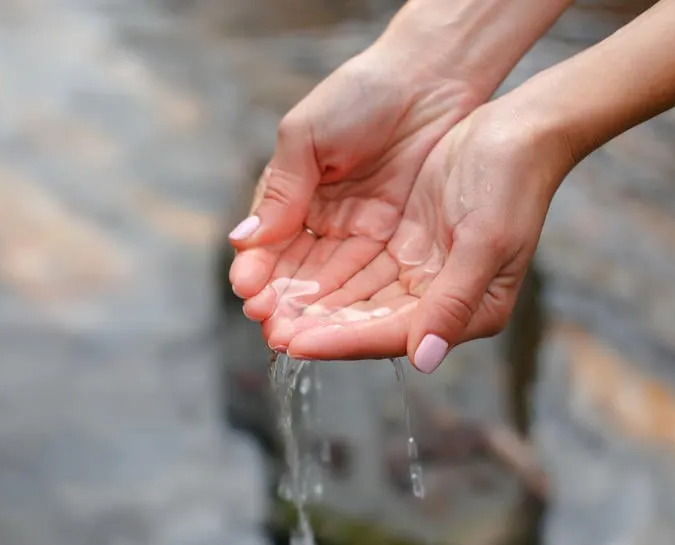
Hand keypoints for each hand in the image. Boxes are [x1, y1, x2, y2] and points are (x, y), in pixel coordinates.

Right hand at [228, 42, 483, 354]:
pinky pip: (372, 279)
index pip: (271, 244)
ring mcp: (361, 233)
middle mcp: (325, 221)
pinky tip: (337, 324)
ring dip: (313, 312)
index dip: (259, 271)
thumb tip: (245, 240)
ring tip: (295, 337)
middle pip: (299, 274)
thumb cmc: (361, 94)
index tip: (249, 294)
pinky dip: (353, 303)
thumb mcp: (307, 135)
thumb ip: (282, 190)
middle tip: (271, 329)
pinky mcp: (398, 241)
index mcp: (295, 195)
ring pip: (332, 283)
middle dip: (283, 303)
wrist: (429, 78)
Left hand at [232, 87, 575, 370]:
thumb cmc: (512, 181)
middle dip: (314, 326)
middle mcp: (436, 298)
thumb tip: (424, 359)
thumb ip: (454, 301)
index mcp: (468, 308)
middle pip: (363, 321)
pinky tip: (285, 275)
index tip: (294, 344)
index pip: (390, 334)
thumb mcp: (486, 240)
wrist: (519, 127)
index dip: (340, 341)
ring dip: (309, 302)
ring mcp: (416, 270)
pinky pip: (351, 265)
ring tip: (264, 308)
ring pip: (351, 296)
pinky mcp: (401, 243)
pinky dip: (319, 271)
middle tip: (267, 330)